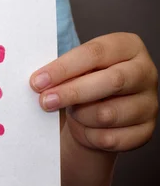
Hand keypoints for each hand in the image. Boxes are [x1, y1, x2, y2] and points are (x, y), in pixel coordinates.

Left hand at [30, 33, 157, 151]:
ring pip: (108, 114)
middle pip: (111, 81)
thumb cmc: (82, 85)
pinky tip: (85, 128)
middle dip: (72, 93)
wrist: (94, 118)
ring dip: (80, 116)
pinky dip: (89, 136)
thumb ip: (62, 70)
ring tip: (73, 112)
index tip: (37, 81)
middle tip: (44, 101)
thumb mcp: (74, 71)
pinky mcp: (145, 131)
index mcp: (127, 47)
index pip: (95, 53)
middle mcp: (145, 72)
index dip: (64, 68)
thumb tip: (39, 80)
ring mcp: (149, 103)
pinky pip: (110, 138)